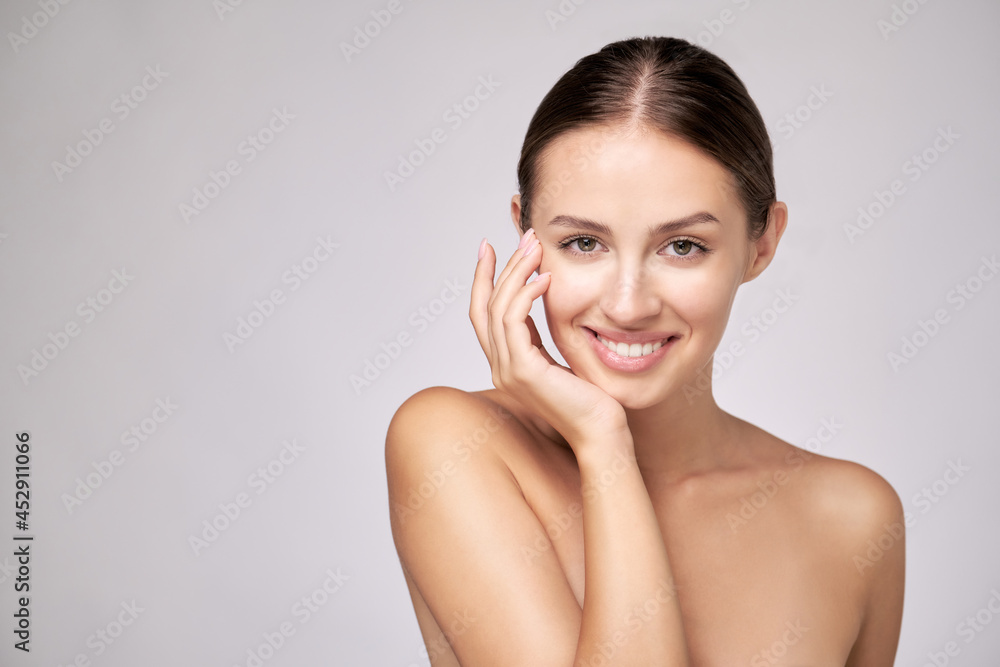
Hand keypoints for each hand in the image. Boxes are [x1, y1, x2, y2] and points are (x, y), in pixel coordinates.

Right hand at [470, 229, 628, 450]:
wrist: (600, 432)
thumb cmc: (589, 398)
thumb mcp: (557, 357)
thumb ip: (538, 335)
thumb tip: (536, 296)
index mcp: (505, 363)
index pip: (482, 314)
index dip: (483, 279)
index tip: (490, 248)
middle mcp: (499, 367)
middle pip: (484, 306)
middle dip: (500, 266)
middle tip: (523, 237)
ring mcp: (508, 371)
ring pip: (498, 308)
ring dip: (516, 273)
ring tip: (535, 249)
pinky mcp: (524, 372)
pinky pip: (514, 321)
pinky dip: (527, 294)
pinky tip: (546, 279)